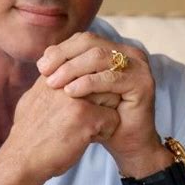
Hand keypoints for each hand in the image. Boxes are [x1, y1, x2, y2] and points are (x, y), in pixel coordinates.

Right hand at [5, 74, 119, 181]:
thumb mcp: (32, 98)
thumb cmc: (28, 134)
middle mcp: (65, 81)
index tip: (90, 98)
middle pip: (104, 77)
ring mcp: (75, 98)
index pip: (89, 64)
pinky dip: (106, 132)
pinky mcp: (85, 117)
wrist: (21, 159)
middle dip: (104, 96)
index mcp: (53, 74)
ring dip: (107, 113)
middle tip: (92, 115)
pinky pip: (114, 118)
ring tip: (90, 127)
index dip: (94, 82)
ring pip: (113, 96)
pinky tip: (89, 140)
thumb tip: (53, 69)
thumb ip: (47, 82)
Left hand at [36, 32, 164, 174]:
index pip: (83, 40)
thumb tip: (44, 54)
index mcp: (114, 49)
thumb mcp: (78, 90)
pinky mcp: (143, 82)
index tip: (40, 66)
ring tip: (53, 83)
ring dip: (72, 68)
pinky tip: (70, 92)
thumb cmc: (99, 118)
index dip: (61, 49)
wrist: (125, 144)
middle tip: (44, 72)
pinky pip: (111, 77)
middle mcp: (129, 53)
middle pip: (90, 43)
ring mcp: (139, 66)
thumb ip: (66, 70)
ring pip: (99, 57)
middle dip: (64, 56)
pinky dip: (88, 83)